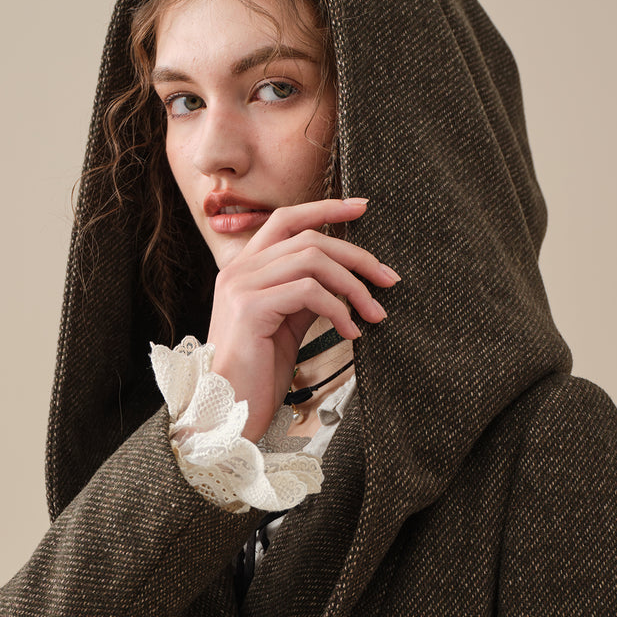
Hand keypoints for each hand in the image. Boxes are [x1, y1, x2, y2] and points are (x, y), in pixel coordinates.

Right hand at [205, 198, 398, 443]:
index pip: (287, 219)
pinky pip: (308, 292)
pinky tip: (350, 333)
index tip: (362, 207)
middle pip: (308, 238)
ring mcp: (241, 286)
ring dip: (354, 286)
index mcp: (245, 268)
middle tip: (388, 279)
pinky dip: (339, 309)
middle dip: (356, 256)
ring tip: (374, 314)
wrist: (228, 408)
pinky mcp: (250, 308)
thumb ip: (305, 294)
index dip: (325, 208)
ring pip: (312, 260)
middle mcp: (239, 270)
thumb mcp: (287, 323)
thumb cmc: (258, 371)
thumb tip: (343, 277)